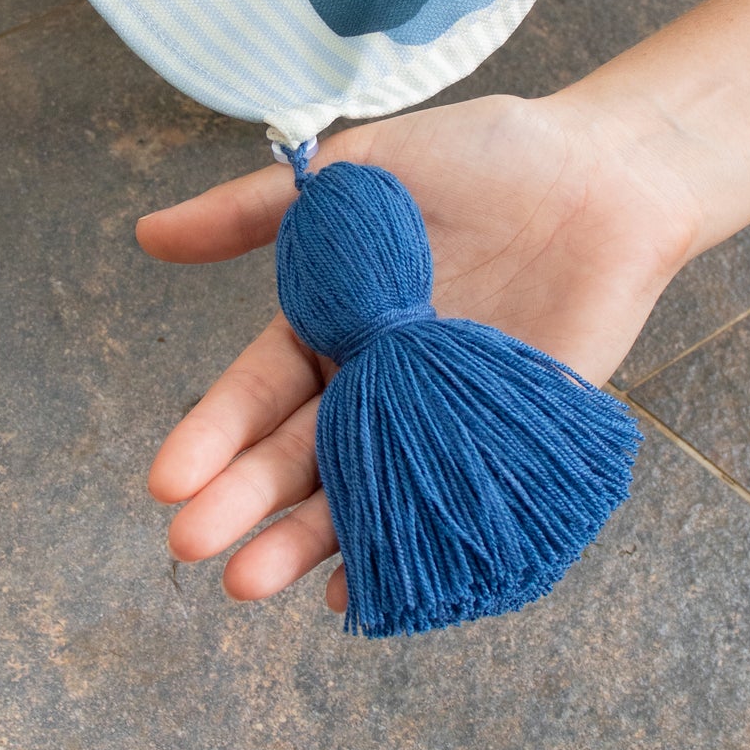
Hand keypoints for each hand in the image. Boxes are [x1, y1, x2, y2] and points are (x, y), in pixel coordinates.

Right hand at [141, 88, 701, 614]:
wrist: (603, 173)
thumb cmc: (479, 159)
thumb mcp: (357, 172)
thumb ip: (256, 210)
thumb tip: (145, 234)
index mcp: (333, 329)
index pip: (257, 393)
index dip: (212, 435)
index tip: (167, 479)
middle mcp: (377, 387)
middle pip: (297, 456)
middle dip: (242, 502)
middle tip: (191, 545)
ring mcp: (440, 423)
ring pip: (361, 495)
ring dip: (304, 542)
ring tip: (249, 584)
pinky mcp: (509, 446)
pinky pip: (452, 510)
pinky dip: (406, 554)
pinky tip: (356, 590)